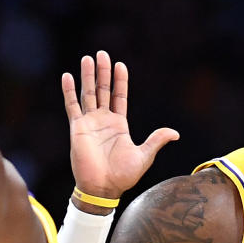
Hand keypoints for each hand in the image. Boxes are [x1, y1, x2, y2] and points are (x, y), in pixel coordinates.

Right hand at [61, 51, 178, 198]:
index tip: (120, 65)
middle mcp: (103, 121)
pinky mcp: (77, 128)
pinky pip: (72, 106)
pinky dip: (69, 91)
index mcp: (119, 125)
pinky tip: (67, 76)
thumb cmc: (123, 175)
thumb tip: (176, 133)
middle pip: (103, 90)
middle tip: (102, 53)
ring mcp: (90, 123)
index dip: (120, 81)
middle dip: (103, 72)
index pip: (119, 97)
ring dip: (88, 76)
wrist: (103, 188)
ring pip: (88, 93)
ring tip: (87, 58)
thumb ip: (157, 140)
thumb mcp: (144, 155)